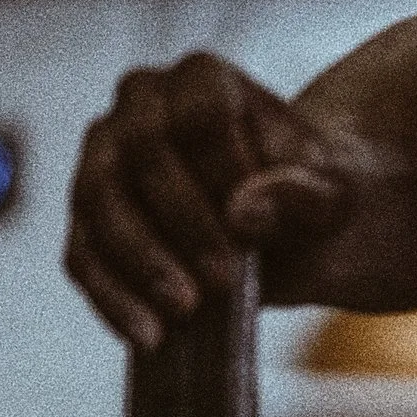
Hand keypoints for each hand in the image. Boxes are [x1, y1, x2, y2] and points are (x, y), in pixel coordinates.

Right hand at [65, 52, 359, 347]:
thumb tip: (243, 212)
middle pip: (140, 153)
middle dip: (182, 222)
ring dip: (140, 261)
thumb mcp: (335, 195)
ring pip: (97, 201)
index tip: (253, 227)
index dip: (223, 170)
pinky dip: (113, 297)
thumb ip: (305, 192)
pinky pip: (82, 254)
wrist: (294, 229)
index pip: (198, 113)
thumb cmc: (317, 196)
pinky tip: (150, 336)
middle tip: (225, 280)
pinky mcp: (89, 218)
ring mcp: (104, 159)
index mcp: (202, 80)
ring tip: (186, 311)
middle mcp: (140, 107)